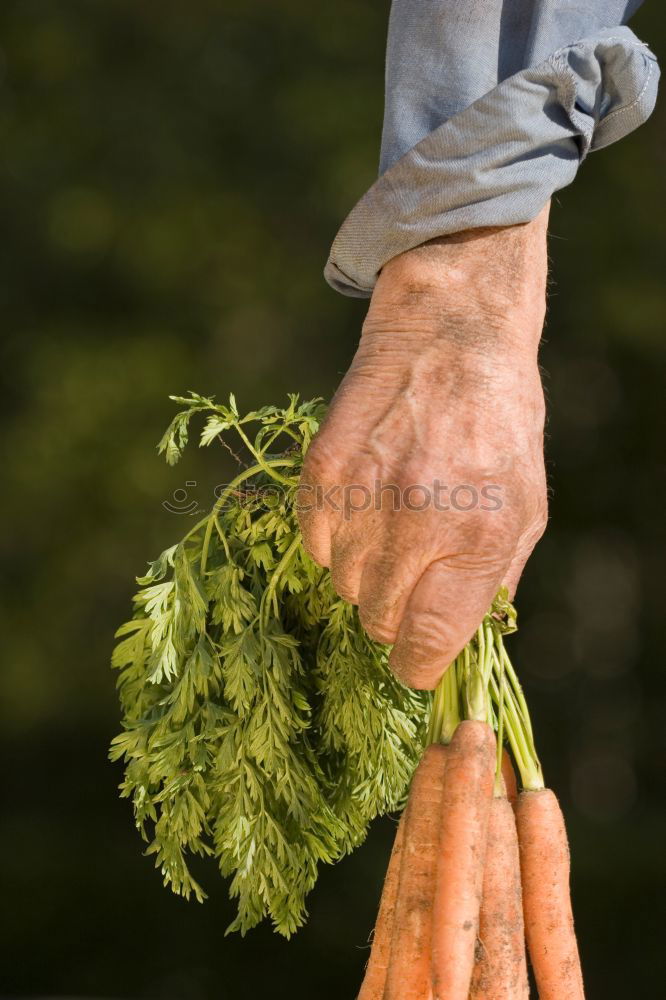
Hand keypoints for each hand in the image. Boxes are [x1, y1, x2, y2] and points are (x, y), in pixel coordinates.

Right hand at [298, 206, 549, 688]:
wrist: (454, 336)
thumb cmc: (501, 425)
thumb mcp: (528, 507)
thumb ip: (495, 583)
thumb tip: (462, 644)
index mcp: (478, 536)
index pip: (428, 642)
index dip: (419, 666)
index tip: (417, 662)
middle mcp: (416, 521)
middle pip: (379, 621)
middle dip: (396, 614)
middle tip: (413, 575)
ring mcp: (363, 494)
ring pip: (342, 586)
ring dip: (365, 574)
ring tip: (393, 524)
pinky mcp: (323, 470)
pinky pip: (315, 544)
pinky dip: (335, 539)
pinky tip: (364, 502)